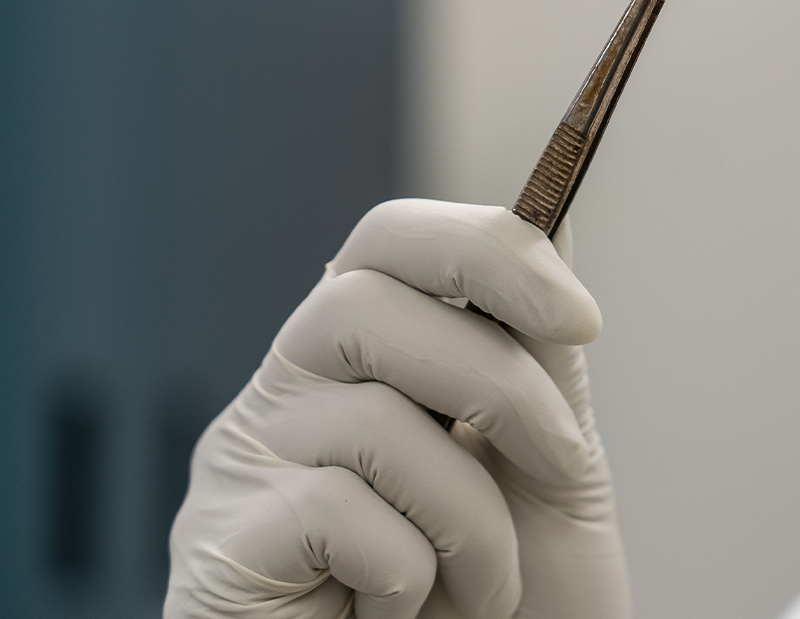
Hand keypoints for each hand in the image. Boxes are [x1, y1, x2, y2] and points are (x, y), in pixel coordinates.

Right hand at [166, 200, 629, 618]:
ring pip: (368, 418)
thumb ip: (535, 354)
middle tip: (564, 463)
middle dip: (498, 381)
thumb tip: (555, 219)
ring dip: (472, 513)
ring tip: (488, 584)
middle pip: (363, 301)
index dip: (483, 250)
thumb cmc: (487, 595)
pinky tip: (402, 608)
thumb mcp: (540, 467)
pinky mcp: (219, 551)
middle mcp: (286, 392)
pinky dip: (407, 571)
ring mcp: (242, 467)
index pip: (387, 239)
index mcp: (358, 354)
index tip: (580, 317)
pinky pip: (332, 512)